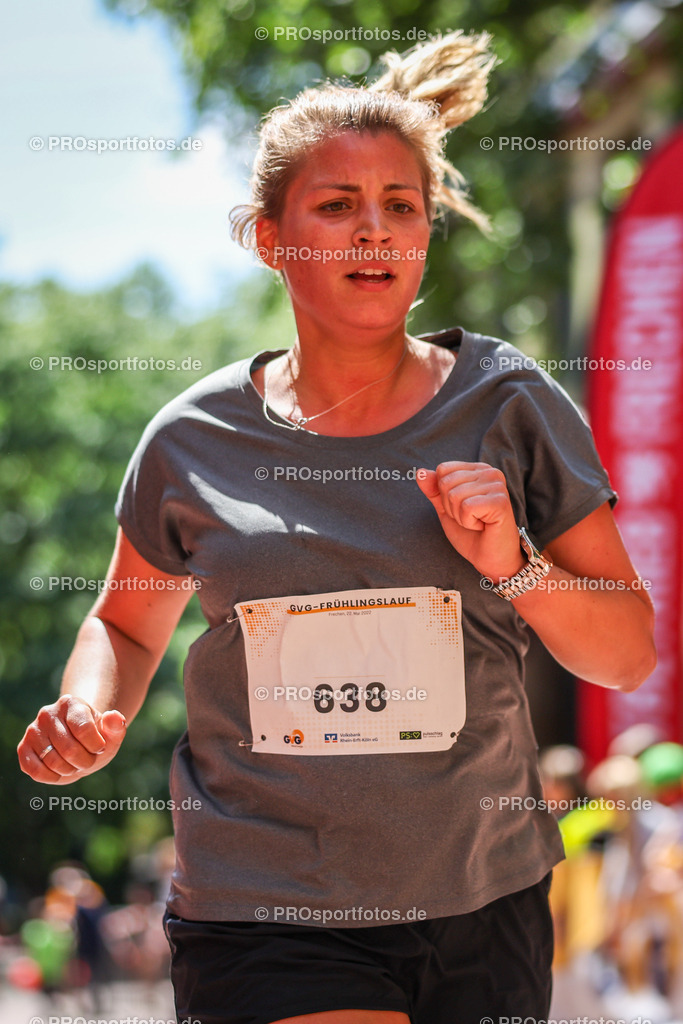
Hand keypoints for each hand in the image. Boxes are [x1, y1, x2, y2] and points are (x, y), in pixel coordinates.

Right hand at [17, 694, 126, 784]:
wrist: (78, 743)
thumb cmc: (96, 737)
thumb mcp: (111, 733)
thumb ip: (116, 725)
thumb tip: (115, 717)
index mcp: (71, 702)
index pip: (84, 730)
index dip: (96, 746)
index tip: (99, 747)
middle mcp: (47, 713)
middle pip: (69, 749)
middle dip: (84, 761)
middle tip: (87, 758)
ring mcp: (33, 730)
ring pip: (53, 762)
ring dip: (70, 770)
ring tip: (74, 762)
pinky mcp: (23, 748)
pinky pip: (35, 771)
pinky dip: (52, 777)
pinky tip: (60, 770)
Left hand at [416, 461, 523, 581]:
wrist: (490, 559)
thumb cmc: (471, 533)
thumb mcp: (446, 509)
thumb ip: (433, 490)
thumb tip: (420, 473)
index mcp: (479, 470)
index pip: (443, 470)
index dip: (444, 495)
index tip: (462, 508)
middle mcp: (491, 472)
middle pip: (446, 482)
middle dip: (451, 507)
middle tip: (471, 518)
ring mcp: (497, 486)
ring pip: (455, 495)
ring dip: (460, 517)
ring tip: (478, 522)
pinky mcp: (500, 501)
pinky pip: (466, 507)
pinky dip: (468, 522)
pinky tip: (483, 526)